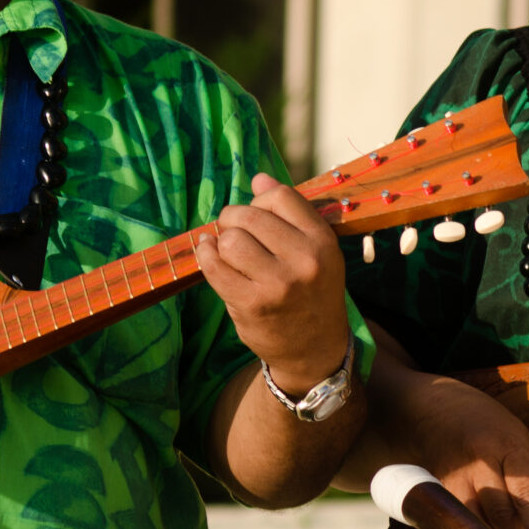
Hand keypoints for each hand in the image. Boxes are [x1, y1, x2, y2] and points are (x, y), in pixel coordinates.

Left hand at [196, 173, 350, 389]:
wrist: (315, 350)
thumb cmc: (312, 292)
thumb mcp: (316, 250)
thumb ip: (291, 213)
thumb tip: (258, 178)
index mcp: (322, 241)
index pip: (280, 197)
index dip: (260, 201)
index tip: (257, 217)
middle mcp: (304, 261)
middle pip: (249, 216)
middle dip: (233, 219)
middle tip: (234, 232)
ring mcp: (278, 285)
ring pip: (230, 240)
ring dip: (222, 242)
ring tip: (228, 251)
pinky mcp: (252, 305)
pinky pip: (215, 267)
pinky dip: (206, 256)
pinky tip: (211, 255)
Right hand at [395, 375, 528, 528]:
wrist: (436, 409)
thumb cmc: (490, 428)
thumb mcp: (523, 446)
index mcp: (507, 445)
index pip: (525, 492)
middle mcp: (478, 463)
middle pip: (500, 515)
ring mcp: (454, 479)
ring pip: (478, 524)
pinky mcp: (437, 493)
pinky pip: (460, 523)